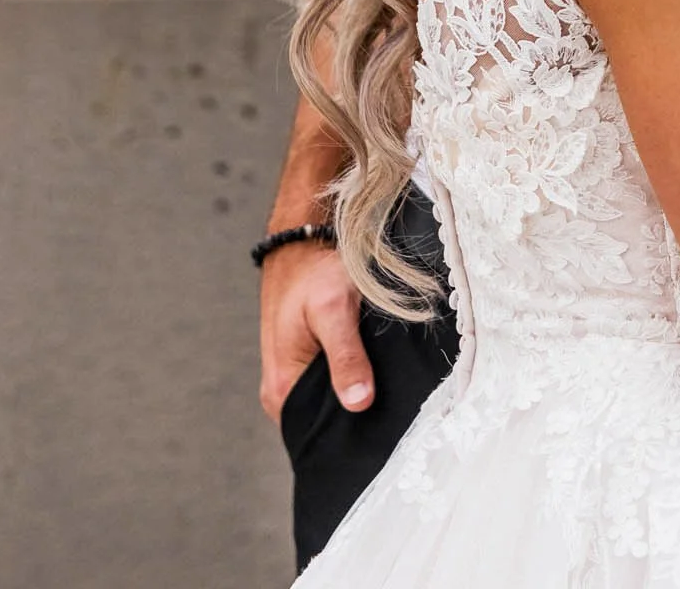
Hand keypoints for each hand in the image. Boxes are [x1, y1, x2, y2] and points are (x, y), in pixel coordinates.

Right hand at [257, 239, 373, 423]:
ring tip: (390, 390)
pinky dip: (353, 379)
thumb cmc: (313, 271)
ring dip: (358, 396)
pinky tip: (375, 373)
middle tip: (397, 410)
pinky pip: (332, 385)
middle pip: (327, 422)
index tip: (387, 432)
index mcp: (282, 391)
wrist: (301, 241)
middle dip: (360, 419)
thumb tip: (359, 403)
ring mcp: (293, 378)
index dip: (353, 436)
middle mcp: (282, 392)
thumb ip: (346, 357)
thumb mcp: (334, 310)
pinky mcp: (304, 364)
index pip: (318, 437)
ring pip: (332, 403)